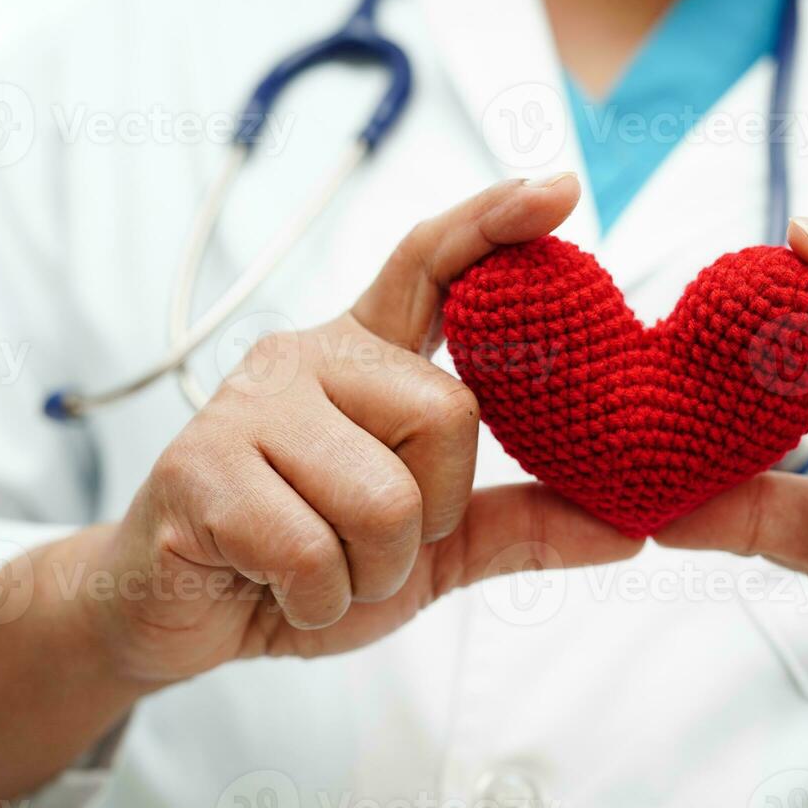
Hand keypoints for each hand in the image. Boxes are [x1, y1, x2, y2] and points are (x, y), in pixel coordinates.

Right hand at [84, 176, 639, 685]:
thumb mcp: (428, 550)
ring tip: (316, 569)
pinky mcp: (200, 468)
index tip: (560, 189)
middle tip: (366, 544)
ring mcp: (248, 406)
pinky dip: (315, 599)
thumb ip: (518, 527)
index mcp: (364, 358)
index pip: (431, 264)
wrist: (176, 617)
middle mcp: (306, 356)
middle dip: (428, 515)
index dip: (493, 223)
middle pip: (449, 415)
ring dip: (370, 571)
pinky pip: (315, 551)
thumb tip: (632, 529)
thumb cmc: (303, 562)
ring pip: (387, 498)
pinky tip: (274, 588)